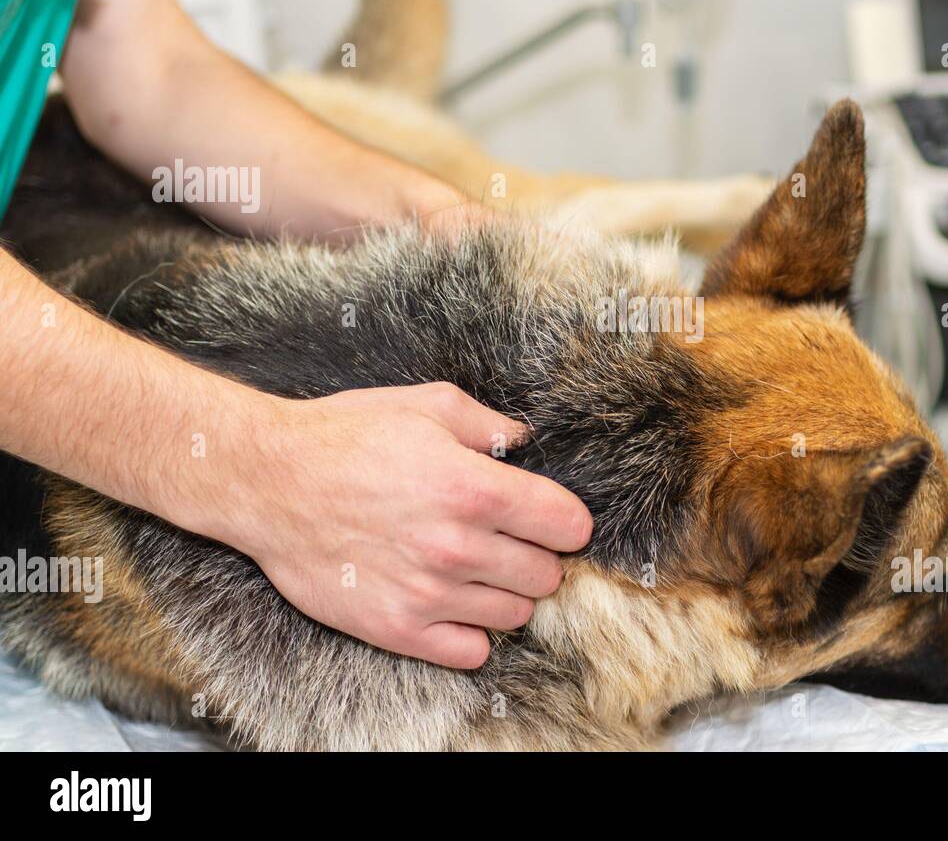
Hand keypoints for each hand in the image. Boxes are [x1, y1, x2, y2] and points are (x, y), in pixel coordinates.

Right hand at [180, 382, 591, 668]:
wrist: (268, 482)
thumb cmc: (346, 437)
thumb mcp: (426, 405)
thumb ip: (490, 424)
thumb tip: (527, 441)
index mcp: (474, 488)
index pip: (567, 525)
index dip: (567, 520)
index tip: (552, 518)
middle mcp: (458, 546)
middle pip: (546, 575)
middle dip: (537, 556)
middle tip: (508, 540)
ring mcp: (428, 594)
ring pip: (514, 615)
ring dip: (506, 593)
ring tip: (476, 568)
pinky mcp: (397, 629)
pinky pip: (472, 653)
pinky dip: (472, 632)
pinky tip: (453, 602)